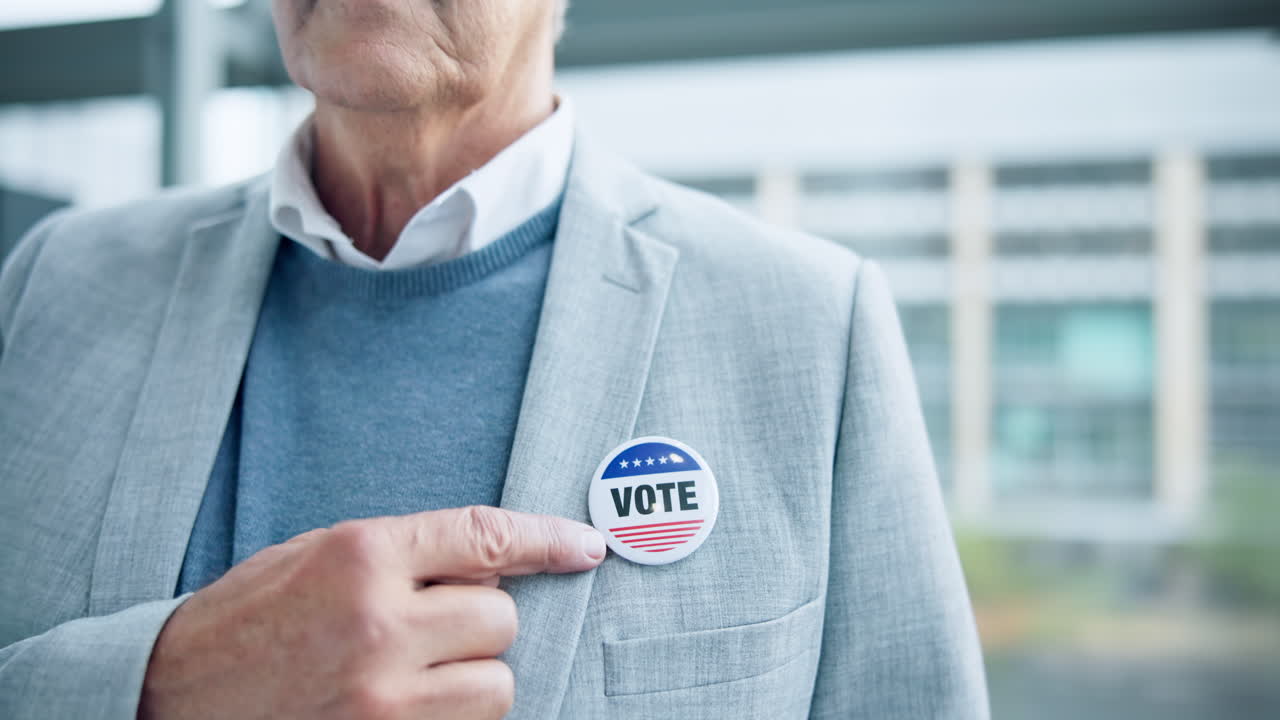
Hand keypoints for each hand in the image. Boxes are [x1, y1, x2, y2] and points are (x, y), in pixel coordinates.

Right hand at [138, 506, 606, 719]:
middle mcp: (380, 622)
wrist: (170, 696)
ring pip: (496, 683)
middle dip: (477, 622)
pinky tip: (406, 701)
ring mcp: (383, 695)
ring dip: (471, 676)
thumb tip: (491, 560)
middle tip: (430, 626)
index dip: (547, 539)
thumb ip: (403, 553)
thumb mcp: (315, 555)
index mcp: (362, 555)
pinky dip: (450, 716)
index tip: (585, 547)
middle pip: (500, 618)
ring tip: (415, 671)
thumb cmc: (245, 620)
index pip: (485, 535)